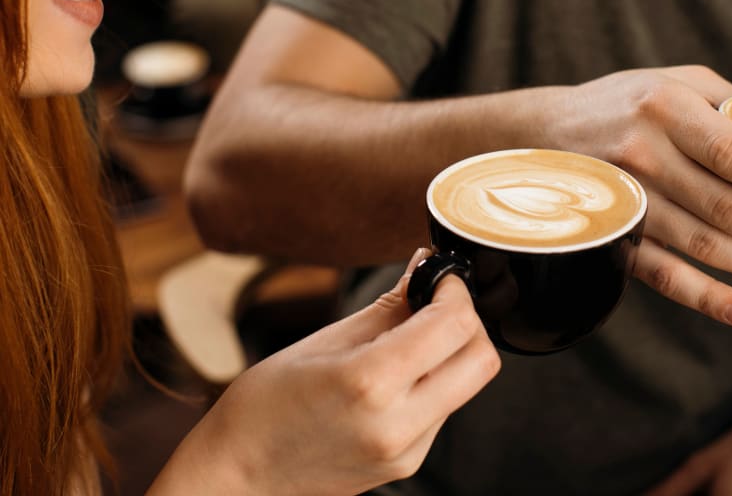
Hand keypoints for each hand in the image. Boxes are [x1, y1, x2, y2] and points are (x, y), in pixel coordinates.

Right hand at [171, 249, 500, 495]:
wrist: (238, 475)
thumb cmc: (265, 404)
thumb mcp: (326, 340)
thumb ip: (389, 306)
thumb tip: (426, 268)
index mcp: (371, 383)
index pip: (454, 327)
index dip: (456, 291)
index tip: (442, 276)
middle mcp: (398, 424)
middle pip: (481, 360)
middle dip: (467, 321)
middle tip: (436, 301)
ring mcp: (406, 452)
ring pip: (467, 385)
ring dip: (452, 352)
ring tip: (408, 338)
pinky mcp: (407, 465)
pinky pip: (444, 409)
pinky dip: (435, 380)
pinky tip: (400, 372)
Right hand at [546, 66, 731, 326]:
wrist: (538, 133)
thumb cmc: (623, 103)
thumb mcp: (674, 80)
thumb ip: (731, 105)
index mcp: (664, 107)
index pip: (729, 150)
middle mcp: (642, 155)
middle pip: (722, 205)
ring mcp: (624, 201)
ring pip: (701, 244)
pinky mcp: (613, 237)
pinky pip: (661, 274)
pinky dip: (704, 296)